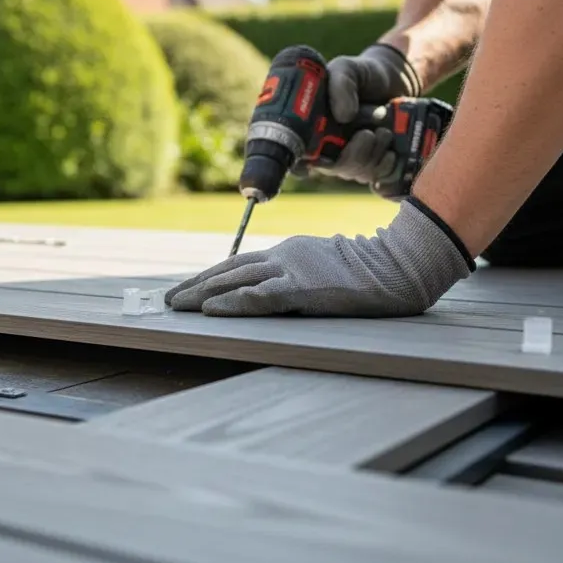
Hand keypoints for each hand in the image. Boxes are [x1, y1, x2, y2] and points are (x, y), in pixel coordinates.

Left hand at [165, 198, 473, 316]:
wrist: (394, 264)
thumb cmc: (364, 270)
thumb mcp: (321, 267)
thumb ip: (295, 275)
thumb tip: (271, 290)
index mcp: (285, 252)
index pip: (237, 264)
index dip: (209, 277)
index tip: (187, 288)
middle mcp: (281, 257)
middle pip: (228, 270)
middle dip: (195, 285)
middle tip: (168, 299)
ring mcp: (290, 270)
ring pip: (235, 280)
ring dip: (202, 294)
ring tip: (177, 305)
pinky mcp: (302, 289)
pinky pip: (260, 297)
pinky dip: (232, 302)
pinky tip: (211, 309)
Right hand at [304, 43, 422, 188]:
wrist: (394, 80)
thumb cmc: (363, 74)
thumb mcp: (347, 69)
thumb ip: (342, 84)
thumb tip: (344, 117)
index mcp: (310, 126)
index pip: (296, 155)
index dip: (302, 164)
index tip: (320, 159)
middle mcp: (326, 146)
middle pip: (332, 168)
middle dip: (354, 155)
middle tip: (368, 133)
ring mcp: (350, 157)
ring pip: (356, 172)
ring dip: (373, 153)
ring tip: (384, 131)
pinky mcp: (372, 163)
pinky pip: (376, 176)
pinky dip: (386, 163)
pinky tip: (390, 148)